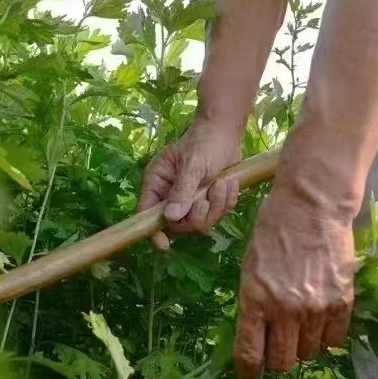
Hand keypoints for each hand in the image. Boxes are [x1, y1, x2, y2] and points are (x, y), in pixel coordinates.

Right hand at [137, 120, 243, 249]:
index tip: (164, 246)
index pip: (147, 214)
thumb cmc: (203, 142)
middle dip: (198, 215)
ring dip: (216, 206)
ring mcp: (190, 200)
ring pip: (200, 223)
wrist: (225, 132)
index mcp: (157, 183)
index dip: (153, 231)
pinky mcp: (209, 202)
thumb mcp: (192, 165)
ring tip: (223, 184)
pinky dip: (227, 202)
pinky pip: (217, 216)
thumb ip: (182, 191)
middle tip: (208, 196)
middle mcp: (170, 195)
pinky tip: (230, 184)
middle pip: (178, 225)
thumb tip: (171, 218)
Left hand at [232, 182, 354, 378]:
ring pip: (309, 353)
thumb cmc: (274, 228)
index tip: (250, 375)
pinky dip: (327, 336)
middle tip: (279, 345)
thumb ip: (253, 302)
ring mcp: (315, 309)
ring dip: (303, 345)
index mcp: (255, 299)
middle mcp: (285, 310)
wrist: (312, 204)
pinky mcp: (342, 302)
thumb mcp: (250, 266)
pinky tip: (321, 320)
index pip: (250, 354)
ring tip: (302, 325)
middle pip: (282, 362)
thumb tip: (256, 333)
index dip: (249, 371)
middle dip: (278, 359)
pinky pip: (334, 339)